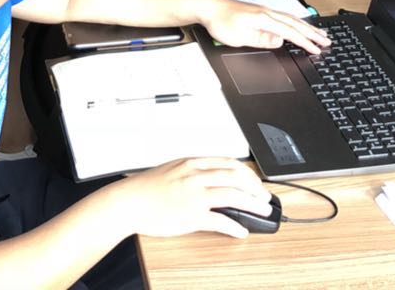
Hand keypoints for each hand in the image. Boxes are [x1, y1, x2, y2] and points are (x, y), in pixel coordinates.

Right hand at [112, 158, 271, 239]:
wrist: (129, 201)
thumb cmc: (146, 188)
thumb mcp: (172, 169)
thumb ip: (192, 171)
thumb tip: (209, 176)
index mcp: (193, 163)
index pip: (229, 163)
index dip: (247, 173)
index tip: (256, 181)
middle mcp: (196, 175)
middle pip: (236, 177)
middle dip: (255, 187)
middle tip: (265, 197)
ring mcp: (195, 195)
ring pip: (233, 195)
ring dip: (252, 204)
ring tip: (263, 212)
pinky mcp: (192, 214)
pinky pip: (219, 220)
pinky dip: (234, 226)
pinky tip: (241, 231)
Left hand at [198, 0, 329, 55]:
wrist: (208, 6)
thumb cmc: (220, 21)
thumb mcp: (239, 37)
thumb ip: (261, 39)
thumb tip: (280, 41)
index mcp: (264, 19)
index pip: (290, 33)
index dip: (305, 43)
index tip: (317, 50)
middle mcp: (267, 13)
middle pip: (295, 24)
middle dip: (312, 34)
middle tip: (327, 41)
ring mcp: (264, 10)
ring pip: (291, 19)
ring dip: (306, 27)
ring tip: (318, 33)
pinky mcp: (260, 11)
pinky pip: (284, 16)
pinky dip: (295, 21)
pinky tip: (297, 23)